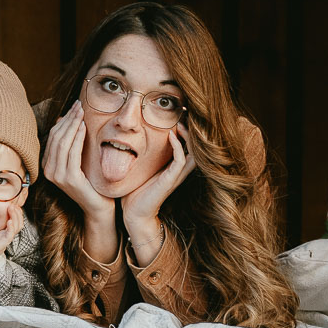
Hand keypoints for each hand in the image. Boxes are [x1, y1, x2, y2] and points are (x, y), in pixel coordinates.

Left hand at [0, 203, 24, 269]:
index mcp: (7, 230)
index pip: (18, 220)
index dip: (18, 212)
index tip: (14, 203)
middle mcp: (9, 234)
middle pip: (19, 222)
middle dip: (17, 212)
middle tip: (13, 204)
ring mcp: (7, 238)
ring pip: (16, 227)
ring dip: (15, 217)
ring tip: (11, 208)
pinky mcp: (3, 243)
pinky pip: (9, 235)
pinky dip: (10, 228)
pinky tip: (9, 222)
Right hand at [42, 102, 115, 224]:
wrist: (98, 206)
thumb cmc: (91, 182)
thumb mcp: (77, 160)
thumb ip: (70, 143)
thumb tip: (64, 119)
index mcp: (48, 165)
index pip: (53, 137)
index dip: (63, 120)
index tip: (75, 107)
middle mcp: (48, 171)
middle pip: (56, 137)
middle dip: (68, 119)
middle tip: (79, 105)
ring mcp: (57, 176)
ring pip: (62, 143)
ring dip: (73, 124)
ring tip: (82, 112)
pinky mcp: (69, 179)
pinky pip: (72, 153)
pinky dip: (77, 138)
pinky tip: (84, 127)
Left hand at [121, 126, 195, 255]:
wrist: (134, 214)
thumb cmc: (136, 193)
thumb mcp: (141, 168)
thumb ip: (142, 154)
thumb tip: (130, 137)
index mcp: (174, 167)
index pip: (188, 144)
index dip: (187, 129)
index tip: (180, 114)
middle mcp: (179, 170)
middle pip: (196, 146)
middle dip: (192, 129)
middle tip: (185, 113)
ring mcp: (176, 175)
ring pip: (193, 151)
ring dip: (188, 136)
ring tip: (181, 122)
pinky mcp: (170, 180)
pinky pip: (180, 160)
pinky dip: (178, 146)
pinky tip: (172, 135)